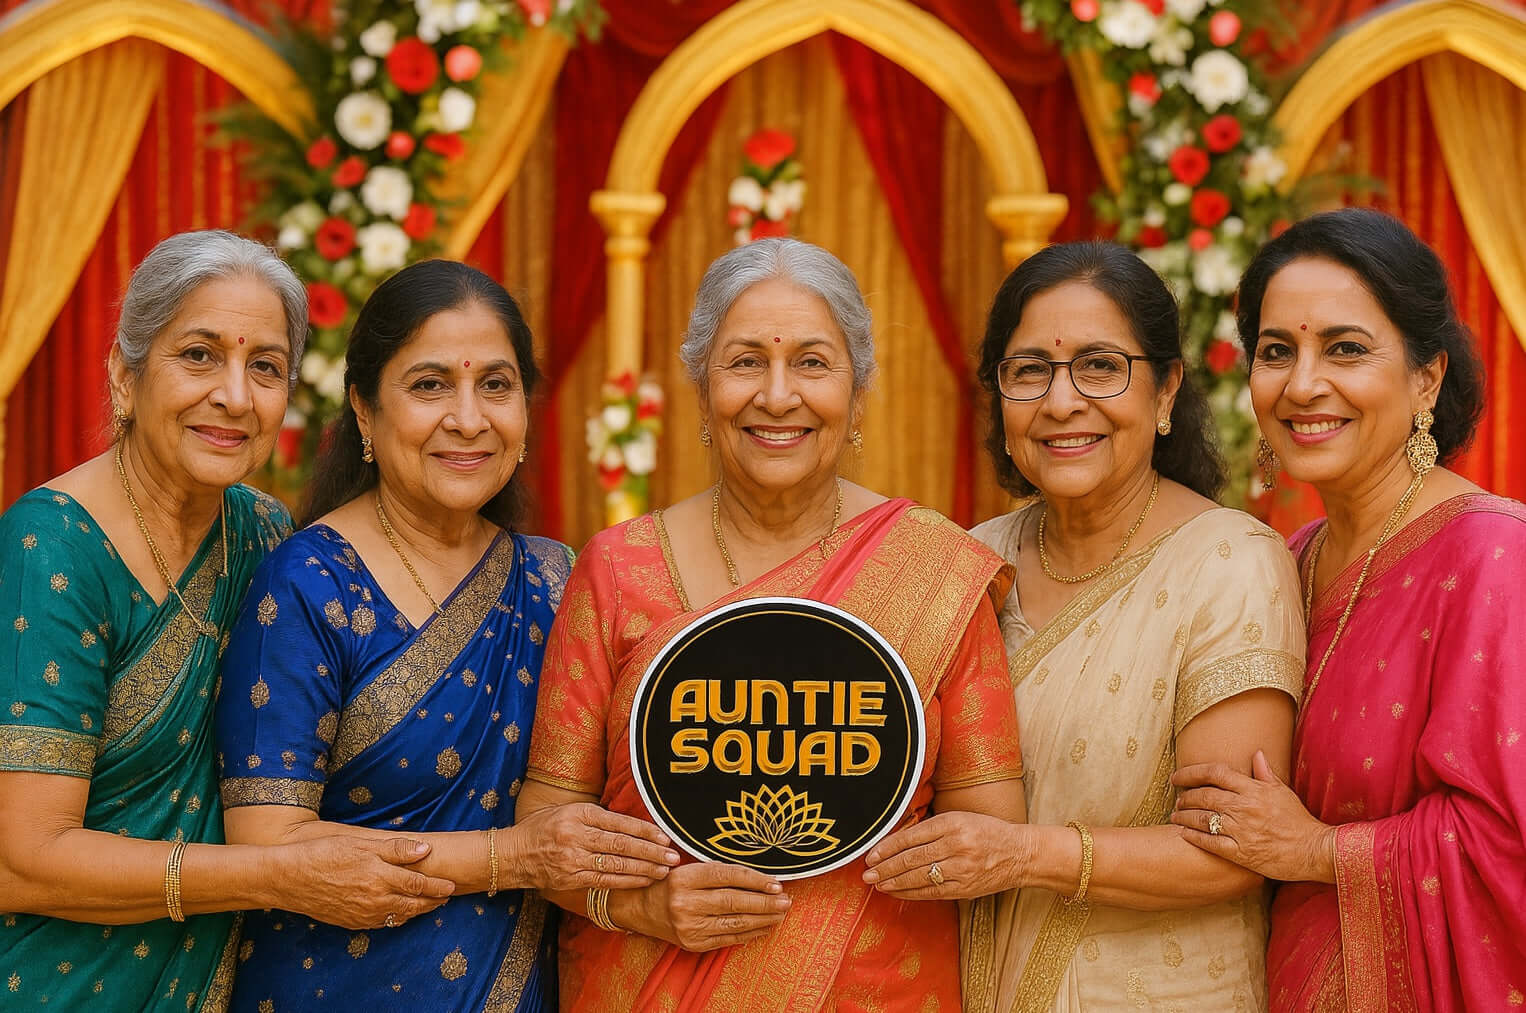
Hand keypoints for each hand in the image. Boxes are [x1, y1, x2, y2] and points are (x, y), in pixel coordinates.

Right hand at [277, 836, 454, 928]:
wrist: (289, 878)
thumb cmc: (324, 853)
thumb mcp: (361, 844)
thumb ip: (395, 849)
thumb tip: (426, 849)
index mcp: (380, 877)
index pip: (418, 884)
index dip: (438, 886)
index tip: (452, 885)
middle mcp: (375, 899)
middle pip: (413, 904)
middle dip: (433, 902)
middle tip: (447, 897)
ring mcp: (363, 914)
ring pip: (399, 916)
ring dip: (417, 912)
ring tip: (430, 906)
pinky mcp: (350, 921)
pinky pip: (381, 923)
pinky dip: (396, 919)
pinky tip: (400, 913)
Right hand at [509, 802, 679, 891]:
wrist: (514, 854)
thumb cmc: (545, 827)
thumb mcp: (569, 811)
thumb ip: (598, 816)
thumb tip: (635, 823)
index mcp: (579, 814)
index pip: (619, 822)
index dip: (645, 830)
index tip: (665, 836)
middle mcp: (576, 836)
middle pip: (622, 844)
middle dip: (651, 852)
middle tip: (673, 856)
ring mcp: (573, 859)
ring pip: (616, 865)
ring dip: (644, 869)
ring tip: (665, 870)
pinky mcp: (571, 879)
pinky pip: (605, 881)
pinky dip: (627, 882)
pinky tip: (644, 880)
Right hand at [624, 862, 789, 951]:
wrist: (639, 908)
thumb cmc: (669, 884)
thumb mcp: (688, 868)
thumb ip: (718, 872)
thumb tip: (759, 878)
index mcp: (684, 878)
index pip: (727, 876)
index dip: (755, 879)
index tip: (776, 882)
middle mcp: (685, 903)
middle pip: (734, 901)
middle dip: (765, 901)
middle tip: (786, 900)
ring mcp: (689, 926)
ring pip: (734, 923)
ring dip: (763, 918)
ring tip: (781, 913)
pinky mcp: (693, 944)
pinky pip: (728, 939)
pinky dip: (750, 933)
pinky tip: (765, 926)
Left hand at [861, 812, 1025, 899]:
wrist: (1020, 853)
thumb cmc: (987, 832)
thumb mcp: (960, 818)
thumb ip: (932, 828)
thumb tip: (896, 840)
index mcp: (953, 823)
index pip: (912, 836)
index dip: (888, 847)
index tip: (871, 854)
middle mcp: (956, 845)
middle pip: (912, 859)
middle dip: (885, 867)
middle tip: (867, 873)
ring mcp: (961, 869)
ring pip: (919, 877)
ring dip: (894, 882)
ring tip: (877, 883)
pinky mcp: (965, 888)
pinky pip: (932, 892)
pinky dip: (911, 893)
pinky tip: (896, 891)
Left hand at [1171, 750, 1336, 883]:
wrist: (1314, 851)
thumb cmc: (1299, 820)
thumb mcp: (1283, 792)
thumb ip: (1265, 773)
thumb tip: (1256, 753)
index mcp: (1253, 790)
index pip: (1215, 773)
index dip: (1191, 772)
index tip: (1177, 777)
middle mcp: (1244, 807)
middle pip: (1204, 796)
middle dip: (1185, 796)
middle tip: (1177, 798)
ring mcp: (1241, 831)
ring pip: (1203, 819)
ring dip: (1184, 816)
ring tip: (1175, 815)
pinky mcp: (1241, 853)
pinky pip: (1210, 843)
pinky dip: (1193, 837)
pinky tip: (1183, 834)